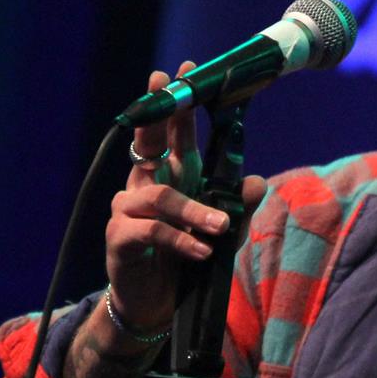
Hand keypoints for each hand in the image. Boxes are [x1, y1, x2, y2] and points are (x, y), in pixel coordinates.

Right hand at [105, 63, 268, 333]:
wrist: (153, 307)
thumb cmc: (183, 263)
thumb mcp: (218, 234)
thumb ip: (234, 207)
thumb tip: (255, 180)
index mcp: (167, 178)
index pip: (171, 135)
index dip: (177, 104)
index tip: (184, 70)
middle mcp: (143, 186)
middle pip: (150, 144)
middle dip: (162, 115)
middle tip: (173, 87)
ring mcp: (127, 210)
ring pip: (161, 197)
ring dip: (194, 211)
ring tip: (221, 228)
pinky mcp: (121, 239)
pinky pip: (152, 231)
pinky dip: (180, 240)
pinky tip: (201, 252)